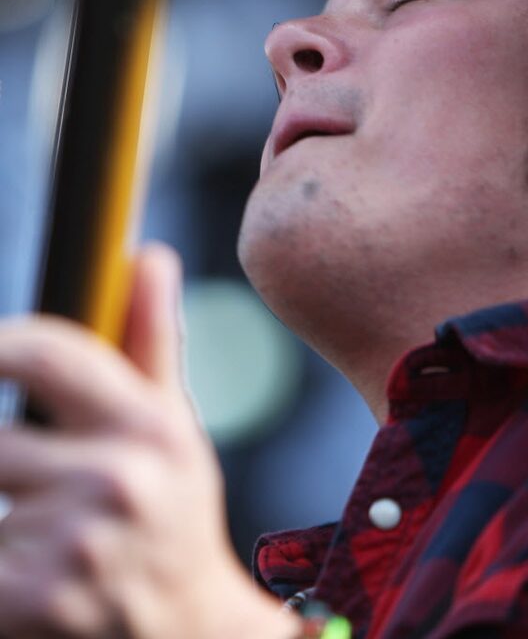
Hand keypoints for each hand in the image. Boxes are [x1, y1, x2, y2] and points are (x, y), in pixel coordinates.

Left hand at [0, 244, 300, 638]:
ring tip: (41, 522)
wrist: (183, 628)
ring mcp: (68, 547)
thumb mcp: (173, 424)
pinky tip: (27, 555)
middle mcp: (114, 480)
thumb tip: (149, 254)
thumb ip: (150, 337)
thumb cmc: (173, 509)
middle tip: (28, 467)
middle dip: (4, 455)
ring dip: (2, 504)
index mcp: (148, 424)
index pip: (38, 352)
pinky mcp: (28, 602)